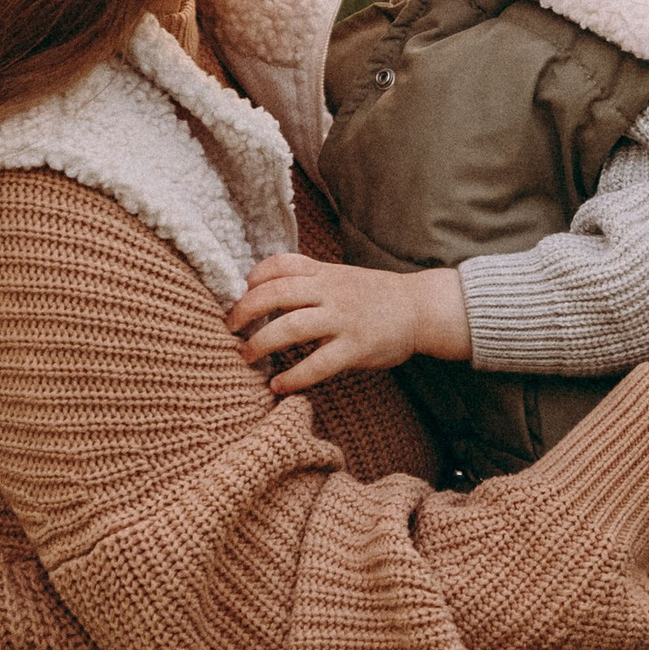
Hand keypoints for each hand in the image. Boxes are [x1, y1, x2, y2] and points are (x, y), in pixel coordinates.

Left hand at [226, 250, 471, 394]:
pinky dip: (293, 376)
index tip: (238, 294)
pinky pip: (317, 363)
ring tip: (246, 356)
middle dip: (245, 311)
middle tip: (229, 328)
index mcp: (325, 273)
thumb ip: (309, 281)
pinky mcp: (355, 347)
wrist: (419, 309)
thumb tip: (264, 293)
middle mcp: (330, 291)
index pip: (281, 264)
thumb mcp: (340, 277)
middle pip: (276, 293)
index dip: (253, 278)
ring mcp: (343, 318)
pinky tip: (278, 385)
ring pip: (290, 327)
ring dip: (261, 343)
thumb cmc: (374, 297)